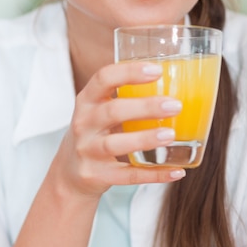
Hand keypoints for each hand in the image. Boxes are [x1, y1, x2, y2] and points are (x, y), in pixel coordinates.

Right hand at [53, 60, 184, 197]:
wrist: (69, 172)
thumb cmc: (95, 132)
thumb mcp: (98, 110)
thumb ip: (125, 98)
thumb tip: (177, 83)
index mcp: (87, 101)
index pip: (104, 78)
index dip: (129, 72)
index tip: (157, 70)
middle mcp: (84, 124)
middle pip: (113, 111)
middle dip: (145, 107)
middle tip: (175, 105)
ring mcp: (88, 151)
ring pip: (115, 144)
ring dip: (145, 139)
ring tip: (171, 135)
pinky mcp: (96, 175)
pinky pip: (127, 176)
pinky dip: (153, 174)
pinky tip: (176, 171)